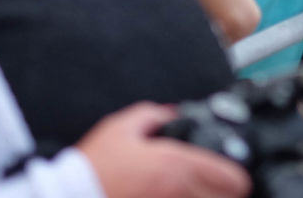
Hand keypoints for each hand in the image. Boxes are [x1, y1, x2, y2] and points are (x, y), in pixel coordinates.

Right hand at [76, 102, 251, 197]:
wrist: (66, 196)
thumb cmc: (92, 168)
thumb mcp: (120, 128)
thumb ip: (154, 116)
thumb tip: (174, 114)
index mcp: (175, 166)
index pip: (234, 179)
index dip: (236, 176)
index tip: (229, 173)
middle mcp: (178, 195)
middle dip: (226, 192)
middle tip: (215, 186)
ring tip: (193, 193)